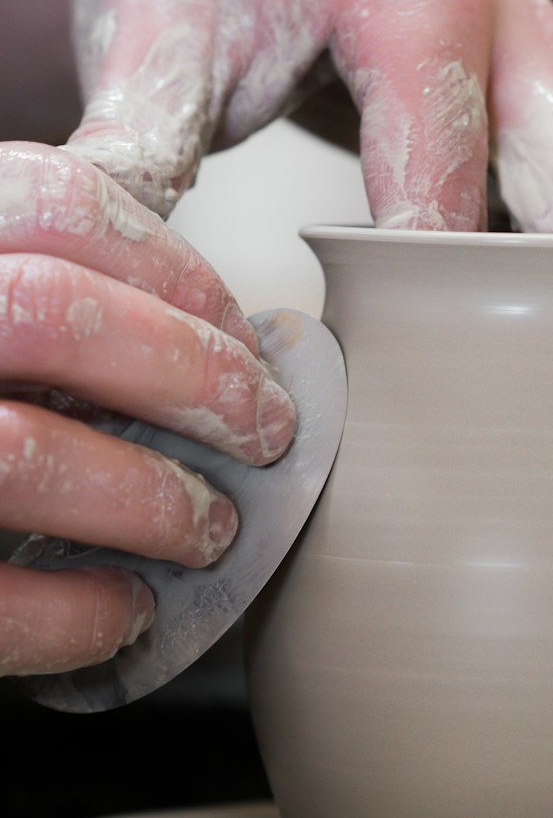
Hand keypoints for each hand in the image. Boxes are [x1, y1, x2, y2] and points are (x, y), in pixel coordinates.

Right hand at [0, 142, 295, 676]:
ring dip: (148, 500)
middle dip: (191, 376)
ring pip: (18, 453)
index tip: (238, 333)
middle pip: (49, 312)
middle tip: (262, 433)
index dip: (174, 269)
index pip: (53, 203)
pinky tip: (124, 609)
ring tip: (207, 529)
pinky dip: (74, 614)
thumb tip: (213, 338)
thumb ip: (46, 288)